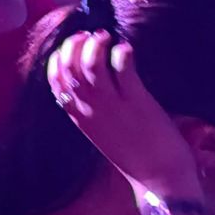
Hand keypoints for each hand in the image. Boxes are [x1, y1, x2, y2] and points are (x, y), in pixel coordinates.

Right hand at [48, 31, 202, 201]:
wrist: (159, 178)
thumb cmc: (134, 155)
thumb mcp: (100, 133)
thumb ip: (92, 110)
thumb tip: (92, 84)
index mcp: (78, 116)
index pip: (55, 81)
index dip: (58, 58)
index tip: (70, 46)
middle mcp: (89, 109)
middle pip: (69, 68)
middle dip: (73, 45)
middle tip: (88, 36)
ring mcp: (112, 106)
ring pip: (90, 65)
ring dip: (95, 45)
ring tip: (105, 38)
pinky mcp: (137, 102)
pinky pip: (123, 70)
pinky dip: (121, 53)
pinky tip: (125, 49)